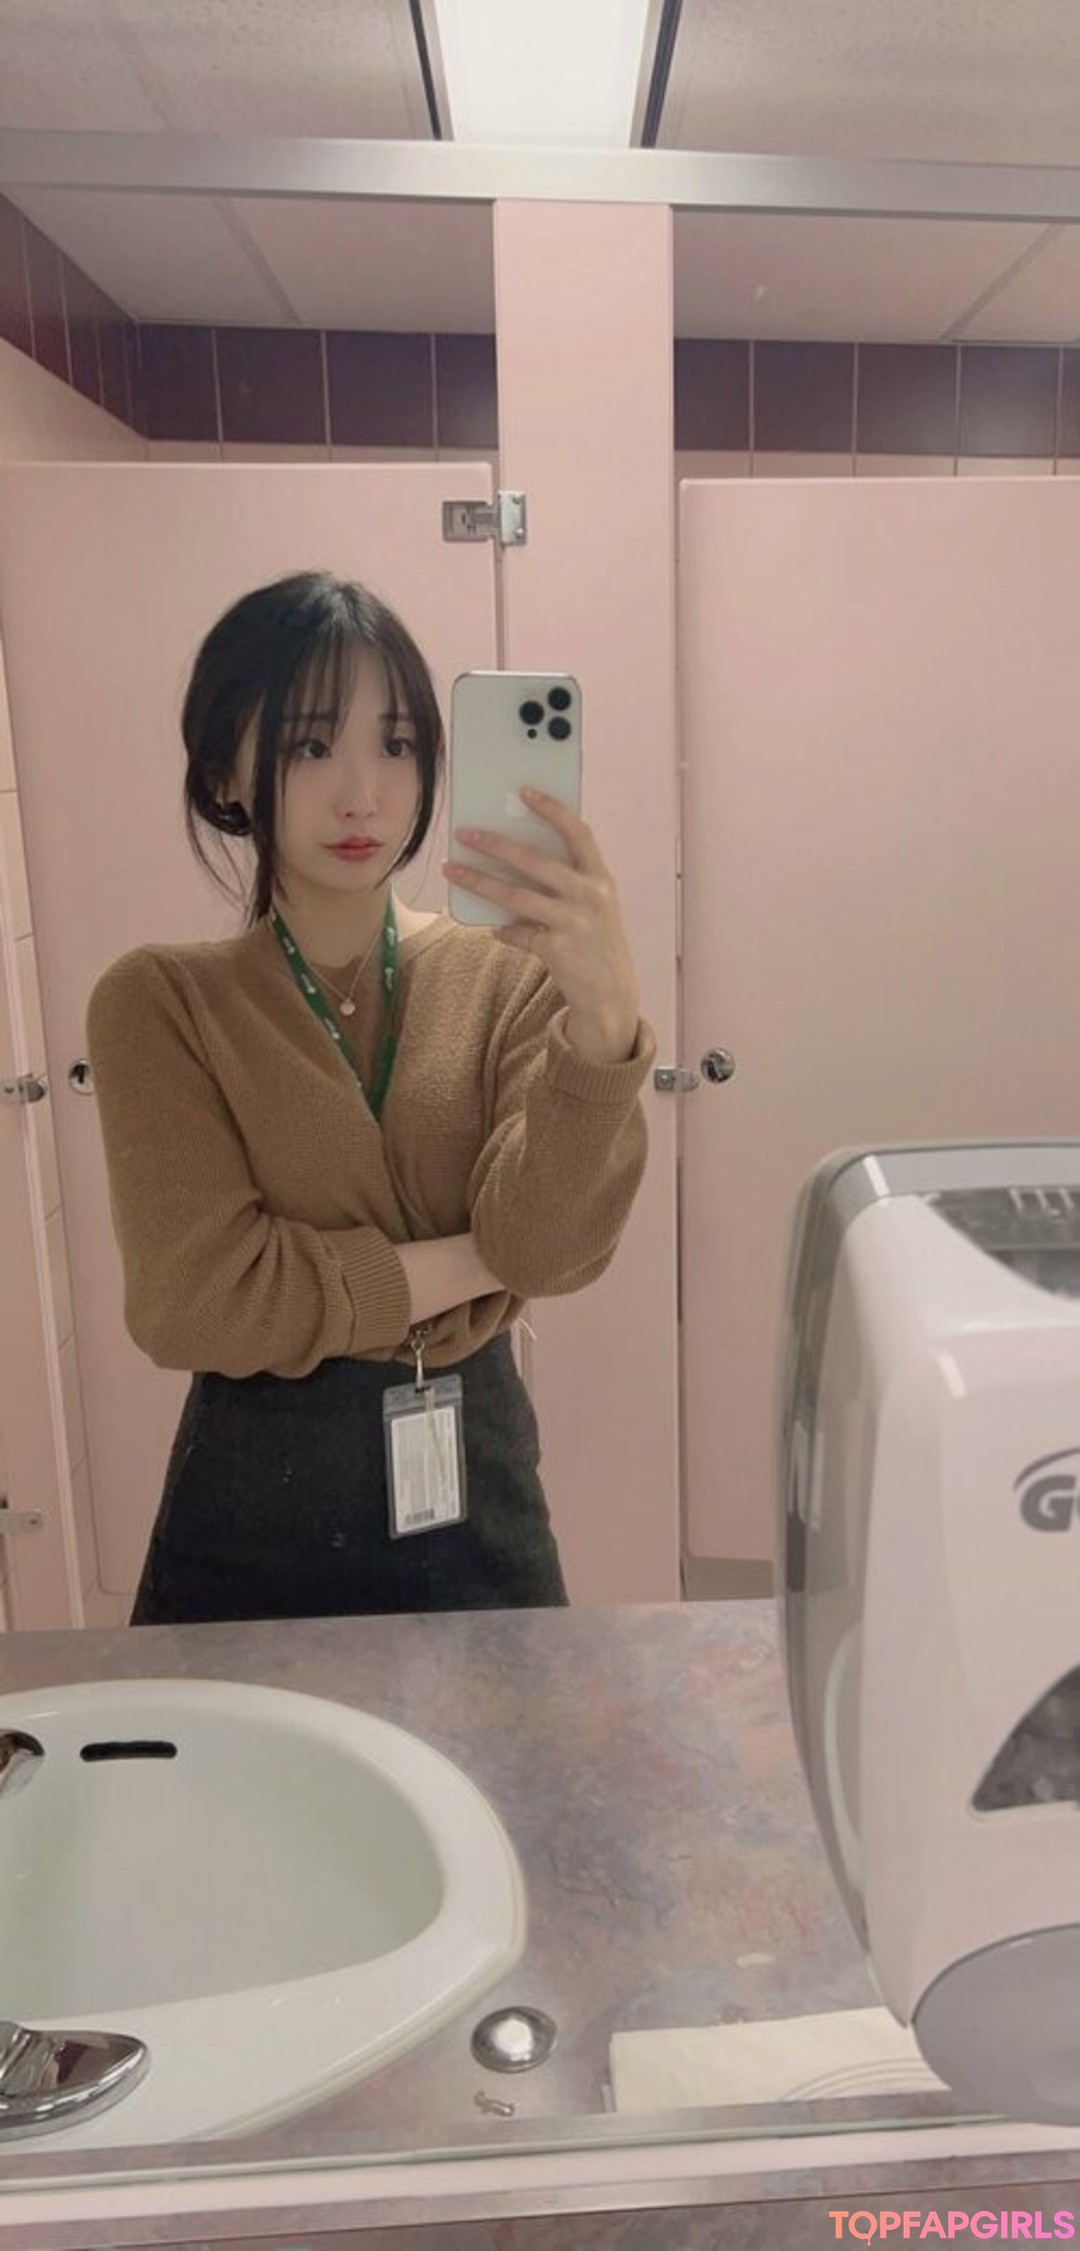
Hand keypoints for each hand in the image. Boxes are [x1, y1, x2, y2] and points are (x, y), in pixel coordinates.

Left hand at [443, 791, 641, 1063]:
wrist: (612, 995)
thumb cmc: (596, 942)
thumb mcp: (593, 906)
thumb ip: (567, 883)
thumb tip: (513, 857)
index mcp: (601, 878)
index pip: (578, 832)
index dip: (552, 809)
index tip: (525, 791)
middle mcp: (590, 896)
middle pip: (535, 861)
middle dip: (496, 844)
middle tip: (465, 834)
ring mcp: (574, 923)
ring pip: (516, 896)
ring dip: (480, 882)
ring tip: (452, 870)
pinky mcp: (557, 949)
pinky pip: (518, 932)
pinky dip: (503, 929)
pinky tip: (493, 928)